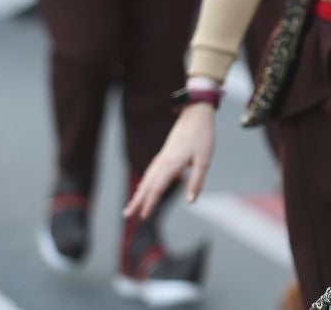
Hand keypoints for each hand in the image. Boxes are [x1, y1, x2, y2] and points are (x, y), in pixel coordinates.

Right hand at [124, 103, 215, 218]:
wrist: (196, 113)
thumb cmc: (202, 136)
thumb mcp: (204, 160)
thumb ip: (196, 181)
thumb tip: (190, 202)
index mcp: (172, 164)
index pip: (157, 188)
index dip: (150, 203)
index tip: (143, 217)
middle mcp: (163, 161)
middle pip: (147, 185)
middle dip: (137, 200)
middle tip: (126, 215)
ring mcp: (162, 156)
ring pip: (147, 178)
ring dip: (139, 192)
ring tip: (132, 205)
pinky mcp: (165, 153)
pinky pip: (151, 170)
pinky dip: (146, 181)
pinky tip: (145, 185)